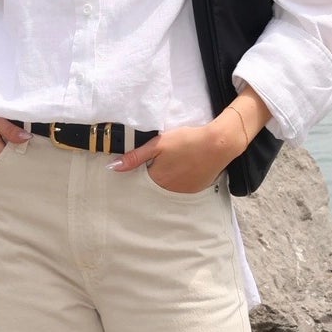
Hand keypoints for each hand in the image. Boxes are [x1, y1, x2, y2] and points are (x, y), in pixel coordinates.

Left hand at [109, 121, 236, 192]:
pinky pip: (183, 187)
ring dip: (169, 177)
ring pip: (169, 186)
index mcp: (156, 178)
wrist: (217, 144)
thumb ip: (135, 157)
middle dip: (156, 173)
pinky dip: (182, 179)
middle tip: (166, 158)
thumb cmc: (187, 141)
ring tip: (177, 161)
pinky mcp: (196, 189)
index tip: (149, 160)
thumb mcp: (158, 144)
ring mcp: (183, 191)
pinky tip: (187, 167)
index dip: (144, 167)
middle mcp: (168, 189)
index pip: (141, 179)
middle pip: (156, 183)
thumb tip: (113, 167)